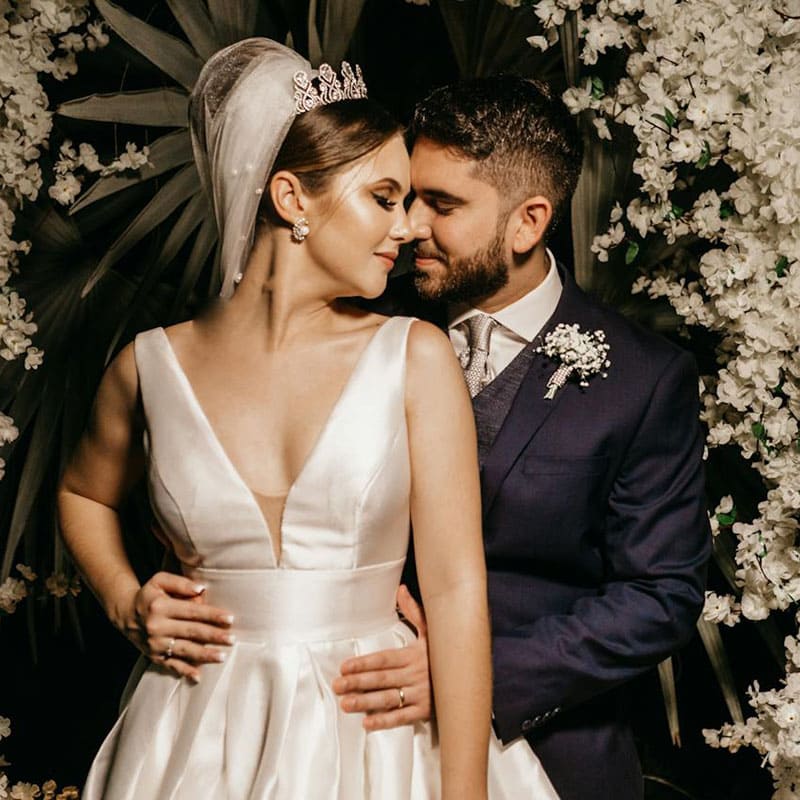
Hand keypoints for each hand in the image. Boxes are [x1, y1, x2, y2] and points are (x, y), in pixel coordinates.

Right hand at [124, 571, 234, 681]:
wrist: (126, 615)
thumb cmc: (150, 595)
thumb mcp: (160, 581)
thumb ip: (180, 583)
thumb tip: (201, 589)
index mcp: (160, 607)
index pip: (191, 612)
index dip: (211, 615)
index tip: (230, 618)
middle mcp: (157, 627)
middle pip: (191, 632)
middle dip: (213, 636)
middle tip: (232, 639)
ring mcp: (155, 644)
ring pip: (184, 650)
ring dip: (204, 655)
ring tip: (222, 656)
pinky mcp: (155, 657)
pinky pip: (171, 665)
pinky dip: (185, 671)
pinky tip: (198, 676)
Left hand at [332, 584, 430, 730]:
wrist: (469, 675)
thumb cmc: (444, 652)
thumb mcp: (431, 630)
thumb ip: (414, 611)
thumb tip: (401, 589)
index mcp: (414, 654)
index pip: (384, 659)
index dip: (364, 663)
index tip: (344, 667)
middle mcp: (416, 674)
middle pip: (382, 679)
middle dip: (358, 682)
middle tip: (337, 685)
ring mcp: (421, 694)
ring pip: (389, 699)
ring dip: (366, 702)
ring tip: (346, 704)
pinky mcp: (425, 711)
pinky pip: (403, 717)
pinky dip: (385, 721)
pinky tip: (367, 723)